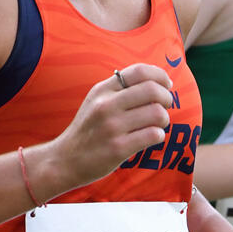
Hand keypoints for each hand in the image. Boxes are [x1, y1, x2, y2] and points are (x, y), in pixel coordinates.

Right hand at [52, 63, 172, 188]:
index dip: (159, 75)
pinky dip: (159, 135)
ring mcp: (112, 127)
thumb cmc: (88, 131)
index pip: (139, 71)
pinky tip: (151, 138)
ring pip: (157, 114)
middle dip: (167, 97)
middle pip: (152, 90)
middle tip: (166, 106)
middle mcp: (106, 106)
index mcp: (102, 91)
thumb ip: (119, 89)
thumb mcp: (96, 102)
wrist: (65, 160)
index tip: (166, 85)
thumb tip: (156, 81)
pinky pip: (153, 135)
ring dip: (164, 119)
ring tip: (156, 125)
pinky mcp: (118, 148)